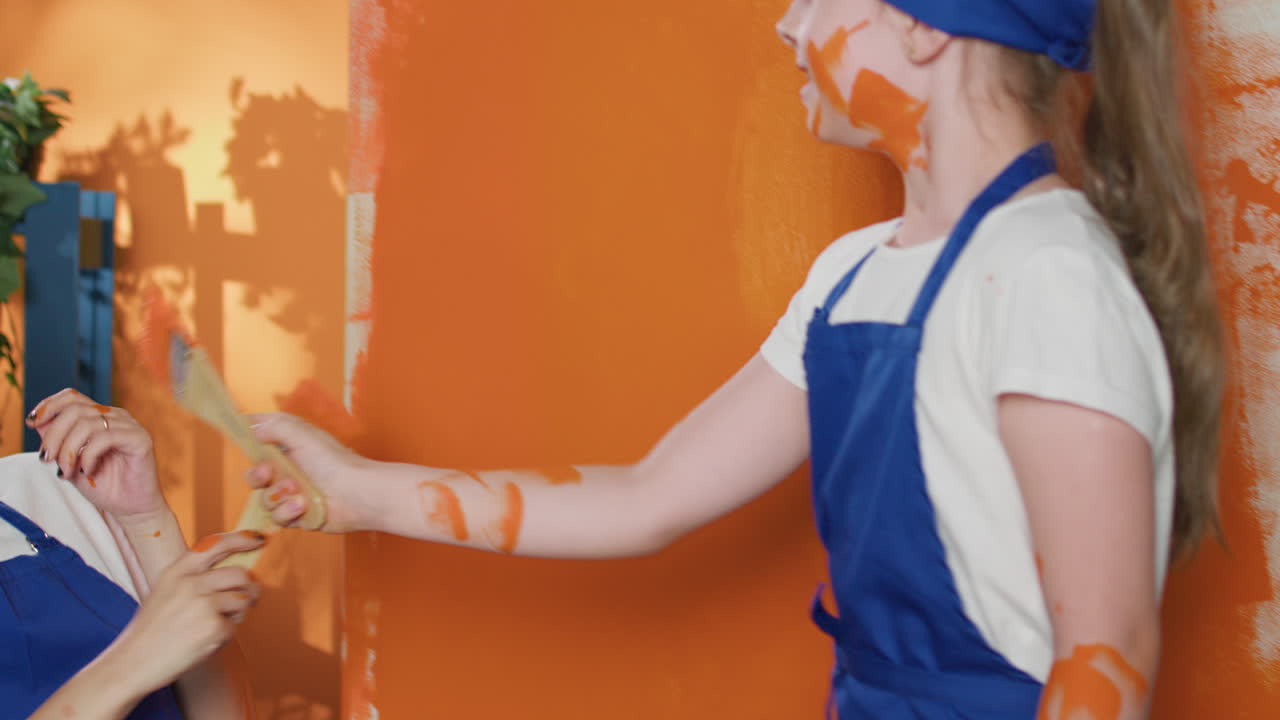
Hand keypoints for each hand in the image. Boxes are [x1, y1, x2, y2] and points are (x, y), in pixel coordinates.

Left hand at [26, 389, 164, 520]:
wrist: (130, 507)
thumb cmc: (103, 485)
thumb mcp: (70, 462)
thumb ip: (57, 442)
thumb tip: (37, 422)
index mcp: (101, 417)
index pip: (72, 397)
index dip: (49, 405)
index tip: (32, 424)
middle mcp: (116, 416)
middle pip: (75, 410)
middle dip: (54, 435)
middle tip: (47, 459)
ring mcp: (129, 426)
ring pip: (87, 423)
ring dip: (69, 450)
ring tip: (67, 471)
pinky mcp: (140, 439)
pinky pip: (105, 438)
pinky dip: (88, 456)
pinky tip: (88, 471)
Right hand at [108, 531, 263, 697]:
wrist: (133, 662)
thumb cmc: (151, 631)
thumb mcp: (165, 591)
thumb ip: (194, 578)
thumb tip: (235, 572)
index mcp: (177, 571)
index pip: (216, 544)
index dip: (242, 538)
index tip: (259, 538)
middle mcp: (191, 583)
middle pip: (239, 574)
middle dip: (248, 588)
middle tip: (248, 599)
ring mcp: (203, 604)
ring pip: (242, 600)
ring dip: (236, 614)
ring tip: (214, 626)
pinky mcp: (213, 627)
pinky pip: (234, 627)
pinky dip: (225, 636)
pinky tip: (205, 642)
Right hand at [245, 412, 369, 532]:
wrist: (357, 495)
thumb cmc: (333, 462)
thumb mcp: (302, 435)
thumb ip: (275, 426)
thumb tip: (252, 425)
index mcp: (289, 448)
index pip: (259, 443)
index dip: (250, 444)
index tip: (244, 442)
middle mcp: (289, 470)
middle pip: (255, 476)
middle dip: (258, 476)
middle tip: (268, 474)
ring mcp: (292, 494)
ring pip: (264, 499)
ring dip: (279, 495)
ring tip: (299, 492)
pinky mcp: (297, 515)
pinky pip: (278, 517)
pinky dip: (289, 511)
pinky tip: (304, 506)